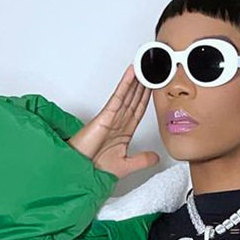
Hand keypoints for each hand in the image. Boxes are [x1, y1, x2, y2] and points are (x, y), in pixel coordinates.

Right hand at [66, 63, 159, 179]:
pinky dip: (125, 85)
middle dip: (142, 85)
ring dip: (136, 81)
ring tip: (144, 67)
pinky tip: (131, 74)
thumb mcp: (127, 165)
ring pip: (127, 95)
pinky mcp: (105, 117)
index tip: (154, 87)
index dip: (146, 98)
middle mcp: (118, 122)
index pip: (138, 111)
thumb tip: (156, 158)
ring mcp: (112, 118)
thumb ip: (142, 160)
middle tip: (151, 70)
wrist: (83, 172)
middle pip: (134, 99)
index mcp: (123, 132)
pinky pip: (118, 98)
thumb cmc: (97, 169)